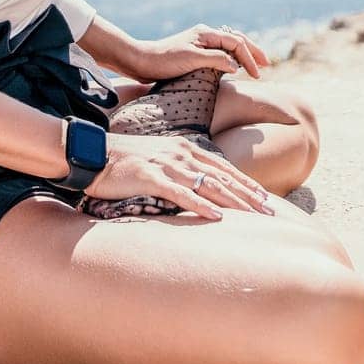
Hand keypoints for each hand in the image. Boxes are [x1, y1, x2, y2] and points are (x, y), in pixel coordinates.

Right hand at [84, 133, 274, 219]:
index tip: (265, 199)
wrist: (94, 153)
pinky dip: (200, 204)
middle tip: (269, 212)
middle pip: (222, 177)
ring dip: (233, 201)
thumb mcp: (160, 160)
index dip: (246, 184)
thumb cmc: (127, 161)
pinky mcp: (150, 177)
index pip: (224, 168)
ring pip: (208, 184)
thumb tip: (199, 187)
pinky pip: (180, 193)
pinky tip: (215, 216)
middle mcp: (181, 154)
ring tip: (253, 215)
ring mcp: (166, 164)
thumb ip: (181, 170)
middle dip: (248, 195)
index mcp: (186, 148)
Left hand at [121, 23, 270, 81]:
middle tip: (266, 64)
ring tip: (255, 66)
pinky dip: (232, 58)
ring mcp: (200, 43)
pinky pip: (220, 52)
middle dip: (253, 51)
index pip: (236, 43)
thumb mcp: (193, 59)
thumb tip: (235, 65)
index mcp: (206, 34)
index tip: (257, 75)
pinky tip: (235, 67)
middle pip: (237, 40)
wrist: (141, 61)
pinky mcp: (194, 52)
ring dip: (244, 54)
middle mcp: (205, 35)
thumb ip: (216, 60)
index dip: (249, 57)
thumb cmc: (165, 61)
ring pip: (229, 45)